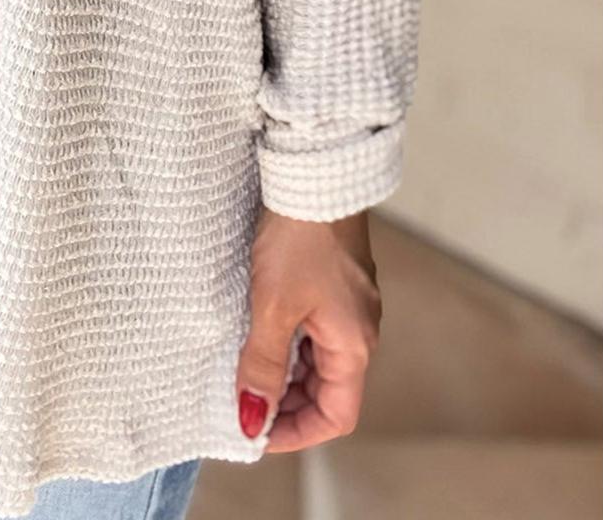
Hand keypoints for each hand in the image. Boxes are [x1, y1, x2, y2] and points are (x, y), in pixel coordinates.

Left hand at [235, 206, 381, 452]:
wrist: (315, 170)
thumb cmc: (300, 237)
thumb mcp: (273, 306)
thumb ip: (262, 364)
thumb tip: (252, 419)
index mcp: (354, 344)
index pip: (336, 415)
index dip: (296, 433)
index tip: (256, 432)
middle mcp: (360, 329)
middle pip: (328, 390)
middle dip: (287, 403)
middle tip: (242, 402)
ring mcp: (350, 303)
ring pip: (318, 358)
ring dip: (285, 371)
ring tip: (243, 368)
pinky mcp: (336, 279)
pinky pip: (315, 328)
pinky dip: (288, 340)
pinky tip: (257, 330)